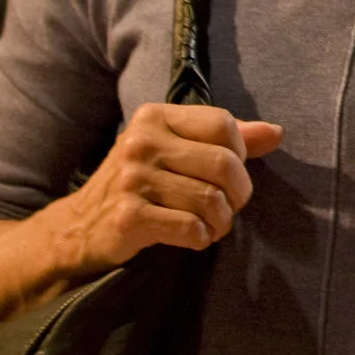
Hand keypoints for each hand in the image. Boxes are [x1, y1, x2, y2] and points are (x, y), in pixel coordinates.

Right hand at [49, 102, 281, 278]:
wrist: (78, 229)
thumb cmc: (139, 185)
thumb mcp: (175, 150)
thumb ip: (224, 139)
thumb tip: (276, 132)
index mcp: (155, 117)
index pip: (225, 125)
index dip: (240, 154)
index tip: (227, 175)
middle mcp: (141, 142)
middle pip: (225, 164)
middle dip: (238, 194)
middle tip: (227, 208)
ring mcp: (132, 179)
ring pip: (211, 199)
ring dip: (220, 222)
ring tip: (210, 226)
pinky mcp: (129, 216)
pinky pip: (191, 227)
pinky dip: (201, 238)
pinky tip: (191, 238)